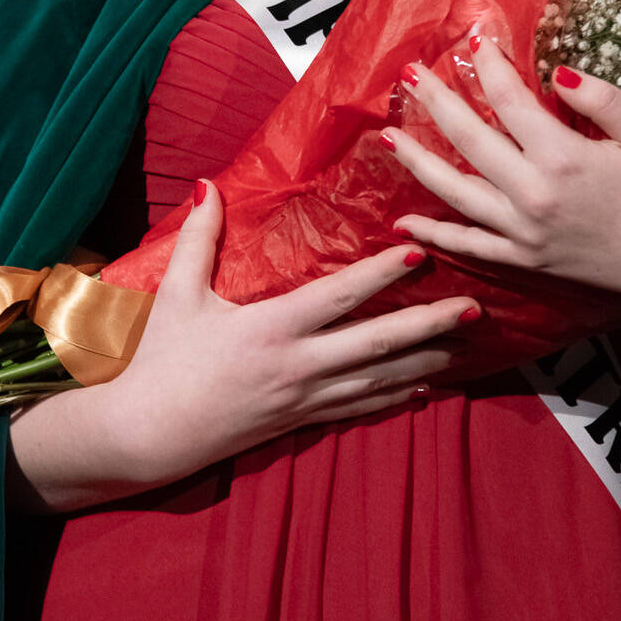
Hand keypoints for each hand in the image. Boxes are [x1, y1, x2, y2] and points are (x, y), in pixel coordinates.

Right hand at [94, 180, 482, 486]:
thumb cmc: (161, 361)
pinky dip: (394, 399)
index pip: (337, 298)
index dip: (379, 276)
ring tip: (465, 346)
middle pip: (375, 344)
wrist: (148, 435)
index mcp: (269, 329)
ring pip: (378, 381)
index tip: (417, 254)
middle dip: (427, 325)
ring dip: (424, 362)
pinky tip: (424, 389)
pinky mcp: (301, 423)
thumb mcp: (176, 295)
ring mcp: (303, 399)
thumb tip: (211, 185)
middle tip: (472, 307)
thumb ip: (198, 239)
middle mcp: (297, 366)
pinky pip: (358, 410)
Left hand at [383, 42, 620, 309]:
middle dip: (435, 102)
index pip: (509, 102)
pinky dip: (434, 233)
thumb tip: (558, 72)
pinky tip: (403, 221)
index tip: (472, 41)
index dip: (487, 67)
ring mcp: (522, 231)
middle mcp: (533, 193)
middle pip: (468, 140)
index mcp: (563, 156)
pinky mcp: (521, 259)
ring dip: (416, 160)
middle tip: (408, 74)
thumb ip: (601, 98)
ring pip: (454, 191)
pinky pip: (468, 244)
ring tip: (386, 135)